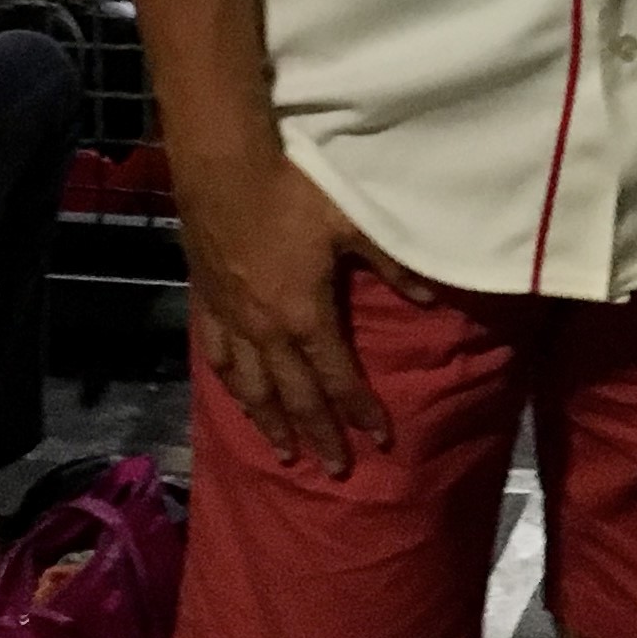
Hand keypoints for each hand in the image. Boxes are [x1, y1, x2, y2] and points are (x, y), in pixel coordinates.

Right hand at [176, 147, 438, 474]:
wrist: (224, 167)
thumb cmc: (293, 190)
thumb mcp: (352, 221)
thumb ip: (391, 262)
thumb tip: (431, 297)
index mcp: (304, 315)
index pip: (338, 377)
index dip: (360, 411)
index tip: (379, 440)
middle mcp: (265, 330)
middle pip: (294, 395)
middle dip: (317, 434)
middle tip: (333, 470)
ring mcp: (231, 319)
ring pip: (250, 387)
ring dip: (269, 422)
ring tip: (284, 450)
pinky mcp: (205, 303)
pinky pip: (216, 356)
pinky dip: (228, 384)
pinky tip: (235, 394)